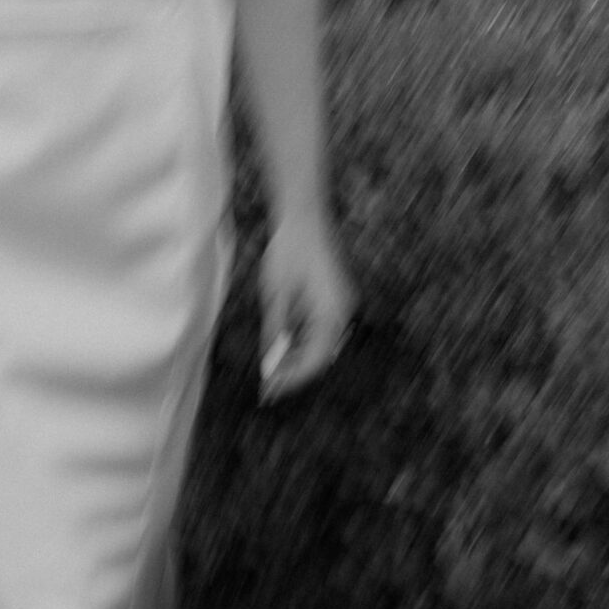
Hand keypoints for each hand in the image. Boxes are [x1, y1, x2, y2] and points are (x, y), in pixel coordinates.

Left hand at [258, 209, 354, 403]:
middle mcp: (343, 313)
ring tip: (270, 372)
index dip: (291, 378)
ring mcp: (340, 307)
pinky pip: (318, 330)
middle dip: (293, 372)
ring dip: (296, 358)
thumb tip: (270, 364)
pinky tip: (281, 349)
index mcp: (332, 313)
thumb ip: (275, 331)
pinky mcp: (333, 301)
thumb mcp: (275, 294)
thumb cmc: (287, 251)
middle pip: (319, 356)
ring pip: (319, 345)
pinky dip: (300, 342)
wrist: (303, 216)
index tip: (269, 391)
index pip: (314, 359)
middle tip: (266, 388)